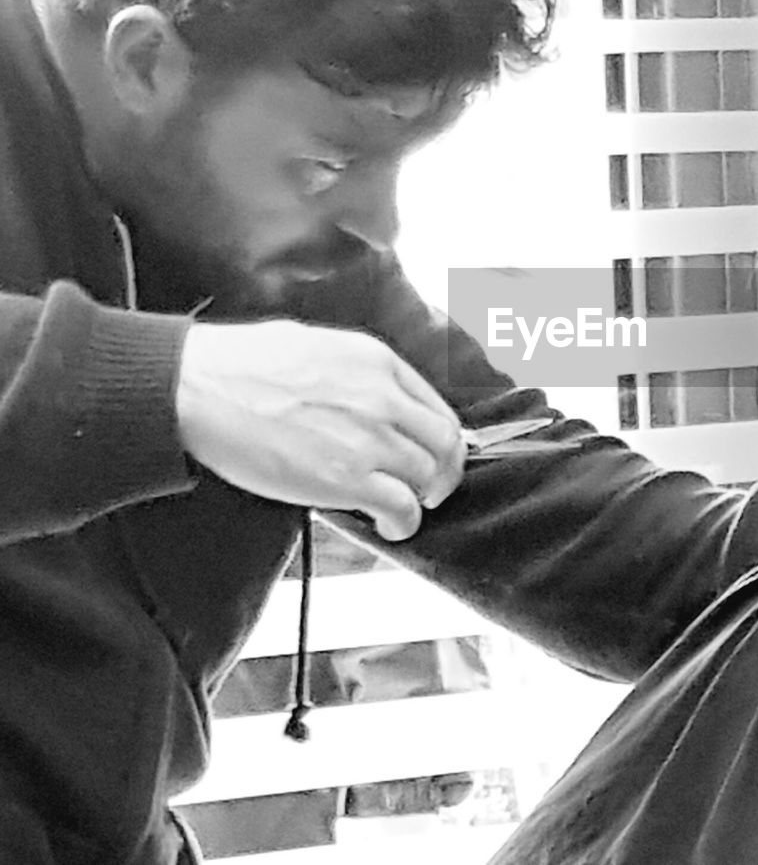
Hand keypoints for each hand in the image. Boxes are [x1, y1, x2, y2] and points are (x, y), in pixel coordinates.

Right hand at [175, 320, 464, 539]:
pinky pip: (402, 508)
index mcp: (377, 361)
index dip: (442, 438)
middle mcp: (383, 397)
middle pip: (445, 443)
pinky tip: (389, 526)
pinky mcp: (346, 479)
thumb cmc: (240, 365)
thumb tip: (373, 395)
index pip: (436, 405)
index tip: (436, 454)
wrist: (198, 388)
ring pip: (428, 477)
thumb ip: (357, 372)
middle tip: (431, 488)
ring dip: (422, 499)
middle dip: (444, 471)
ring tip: (403, 509)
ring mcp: (368, 438)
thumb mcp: (317, 345)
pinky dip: (404, 523)